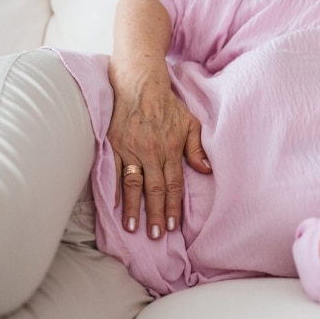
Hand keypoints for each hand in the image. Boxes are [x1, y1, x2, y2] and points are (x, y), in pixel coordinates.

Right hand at [107, 65, 211, 238]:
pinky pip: (114, 170)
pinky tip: (113, 206)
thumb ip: (197, 149)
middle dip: (154, 214)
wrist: (140, 83)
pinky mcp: (114, 144)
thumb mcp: (190, 123)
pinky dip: (114, 189)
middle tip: (153, 235)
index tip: (172, 226)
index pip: (173, 185)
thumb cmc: (167, 104)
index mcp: (170, 150)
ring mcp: (130, 149)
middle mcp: (151, 153)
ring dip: (133, 208)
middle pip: (154, 190)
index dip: (172, 207)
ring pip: (133, 184)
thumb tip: (206, 171)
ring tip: (132, 227)